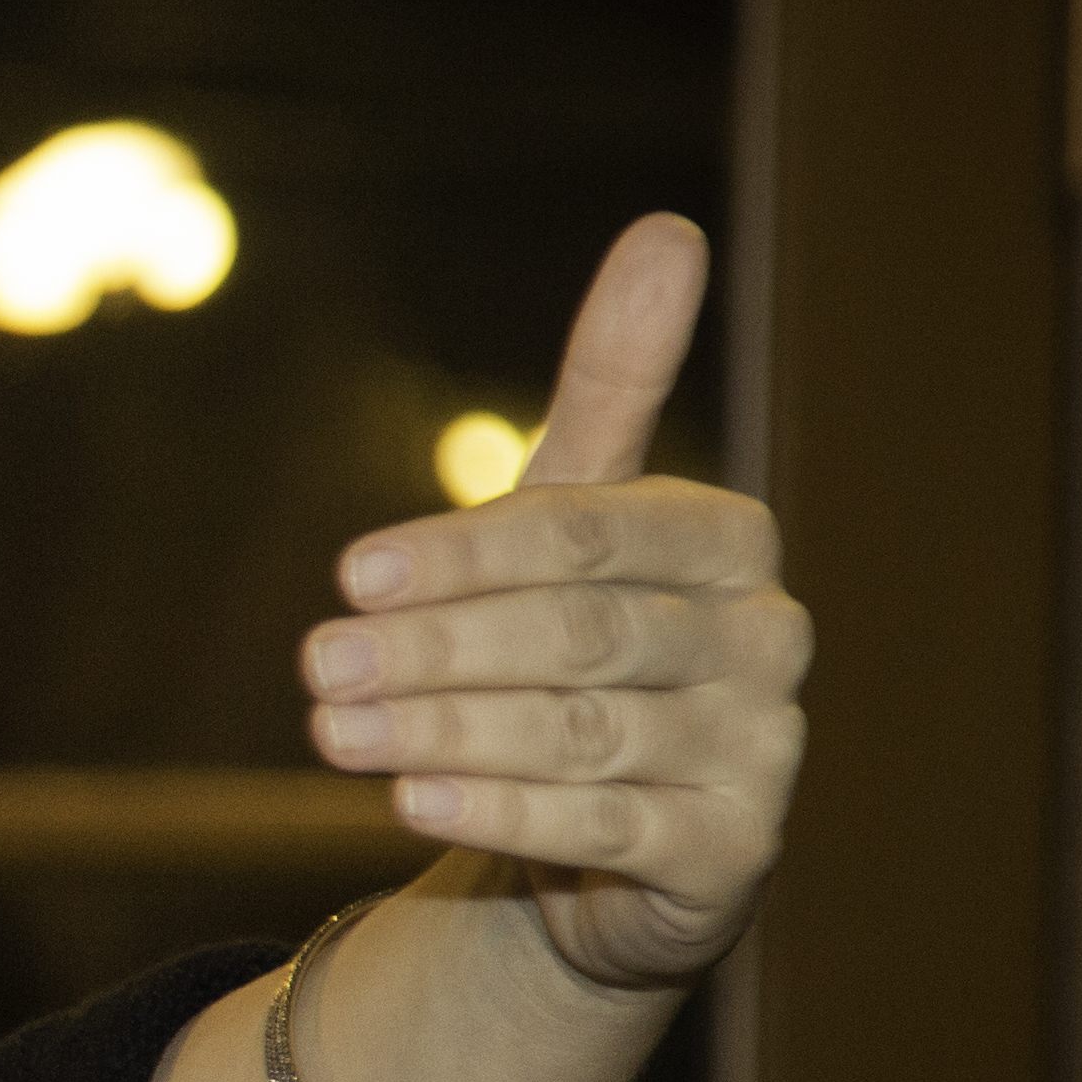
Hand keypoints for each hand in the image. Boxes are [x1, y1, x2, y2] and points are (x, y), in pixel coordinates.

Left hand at [296, 213, 811, 995]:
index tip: (346, 576)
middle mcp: (766, 639)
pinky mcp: (734, 852)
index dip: (461, 554)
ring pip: (581, 731)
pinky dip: (499, 811)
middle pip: (579, 634)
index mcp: (727, 542)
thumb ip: (616, 383)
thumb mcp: (578, 516)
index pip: (587, 533)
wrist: (608, 836)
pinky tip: (408, 798)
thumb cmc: (577, 650)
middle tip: (315, 661)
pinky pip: (606, 826)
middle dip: (435, 648)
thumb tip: (669, 229)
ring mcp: (764, 750)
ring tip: (330, 729)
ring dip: (440, 730)